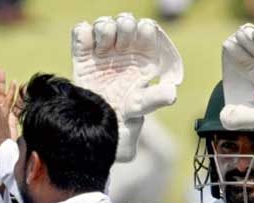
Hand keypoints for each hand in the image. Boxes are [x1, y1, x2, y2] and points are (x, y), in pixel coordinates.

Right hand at [72, 13, 182, 161]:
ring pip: (105, 23)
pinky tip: (89, 48)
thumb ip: (154, 98)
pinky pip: (81, 32)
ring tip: (102, 49)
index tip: (139, 38)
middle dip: (125, 26)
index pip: (147, 31)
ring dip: (105, 29)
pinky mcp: (82, 56)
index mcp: (143, 60)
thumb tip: (172, 93)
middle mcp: (124, 53)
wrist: (92, 130)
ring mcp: (102, 53)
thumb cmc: (121, 120)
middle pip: (126, 22)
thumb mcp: (139, 109)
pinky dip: (84, 33)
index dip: (144, 30)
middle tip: (119, 45)